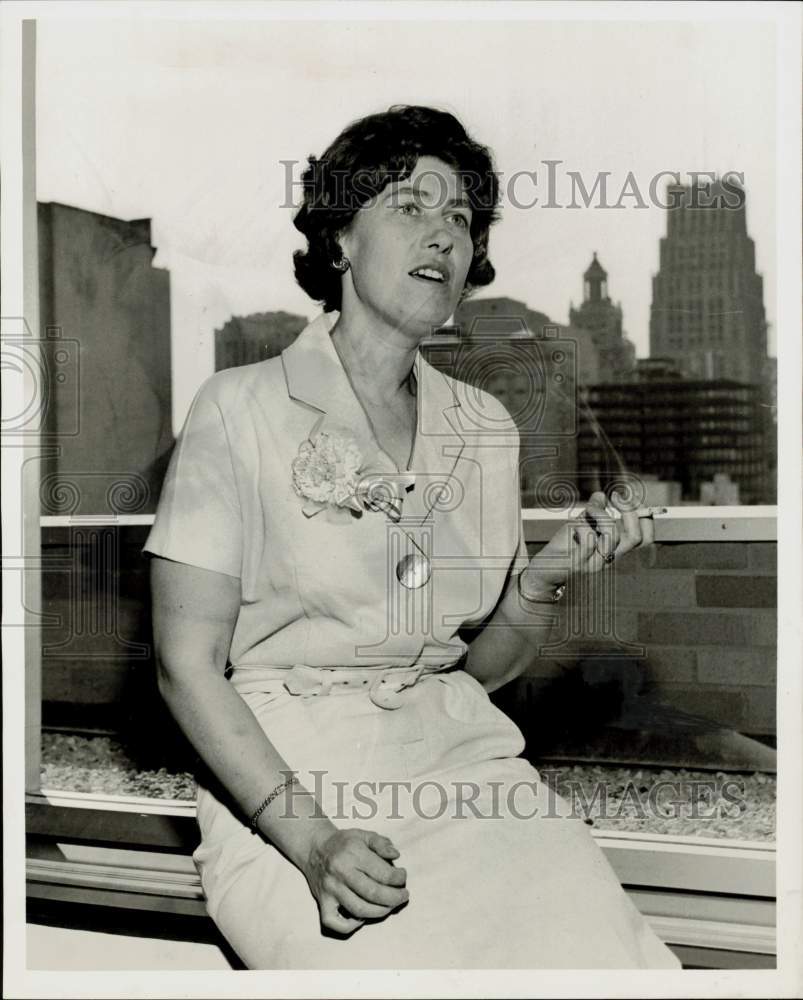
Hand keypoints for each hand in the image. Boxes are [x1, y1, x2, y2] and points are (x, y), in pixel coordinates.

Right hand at [302, 826, 408, 934]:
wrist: (314, 847)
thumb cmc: (344, 842)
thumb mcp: (364, 835)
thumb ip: (381, 843)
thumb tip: (396, 855)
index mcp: (353, 853)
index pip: (382, 873)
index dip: (398, 879)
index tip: (402, 878)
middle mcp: (340, 872)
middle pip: (373, 894)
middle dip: (394, 898)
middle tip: (403, 896)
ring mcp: (330, 889)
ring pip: (358, 910)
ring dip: (379, 912)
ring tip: (389, 906)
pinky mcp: (322, 902)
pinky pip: (334, 922)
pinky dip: (350, 925)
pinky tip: (362, 917)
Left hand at [522, 490, 655, 589]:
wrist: (545, 568)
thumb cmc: (565, 547)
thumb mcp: (581, 524)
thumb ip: (593, 511)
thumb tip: (601, 495)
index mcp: (616, 550)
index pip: (645, 539)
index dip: (645, 517)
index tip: (629, 499)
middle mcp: (611, 558)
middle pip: (636, 537)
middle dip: (630, 511)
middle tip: (616, 497)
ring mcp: (596, 563)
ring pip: (612, 536)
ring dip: (600, 514)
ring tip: (587, 510)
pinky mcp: (580, 564)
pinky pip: (588, 541)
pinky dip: (581, 526)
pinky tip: (573, 526)